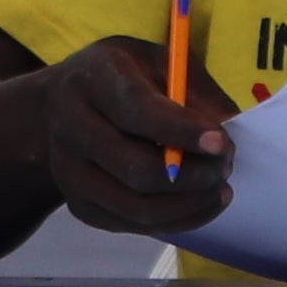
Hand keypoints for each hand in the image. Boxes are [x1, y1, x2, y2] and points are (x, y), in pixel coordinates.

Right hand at [36, 38, 237, 237]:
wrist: (58, 105)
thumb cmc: (121, 76)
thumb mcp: (158, 60)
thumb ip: (193, 89)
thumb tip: (228, 124)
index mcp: (94, 81)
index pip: (137, 113)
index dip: (183, 131)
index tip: (222, 142)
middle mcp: (73, 130)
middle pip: (137, 170)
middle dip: (193, 175)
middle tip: (227, 165)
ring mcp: (71, 174)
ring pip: (136, 207)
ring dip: (189, 204)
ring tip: (220, 188)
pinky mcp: (79, 205)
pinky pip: (131, 225)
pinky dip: (175, 221)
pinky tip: (201, 203)